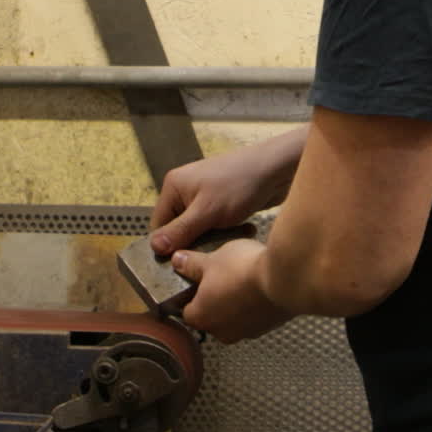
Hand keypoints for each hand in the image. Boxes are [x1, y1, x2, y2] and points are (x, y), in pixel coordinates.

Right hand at [150, 128, 307, 255]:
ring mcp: (203, 195)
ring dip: (209, 239)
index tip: (180, 261)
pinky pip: (212, 224)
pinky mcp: (220, 202)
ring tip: (223, 243)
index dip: (168, 245)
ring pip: (197, 228)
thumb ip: (180, 231)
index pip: (159, 224)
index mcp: (173, 186)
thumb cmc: (239, 185)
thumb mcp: (206, 212)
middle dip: (191, 242)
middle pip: (177, 227)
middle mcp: (184, 189)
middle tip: (205, 254)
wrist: (276, 169)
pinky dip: (221, 232)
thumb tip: (154, 247)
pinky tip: (234, 234)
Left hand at [171, 239, 293, 343]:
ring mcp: (247, 332)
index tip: (195, 280)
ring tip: (243, 278)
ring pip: (234, 317)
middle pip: (211, 315)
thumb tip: (178, 261)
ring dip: (236, 302)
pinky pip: (255, 316)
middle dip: (214, 298)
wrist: (286, 278)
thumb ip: (191, 264)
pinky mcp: (268, 327)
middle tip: (220, 276)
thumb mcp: (212, 259)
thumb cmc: (243, 270)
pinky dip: (255, 303)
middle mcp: (222, 332)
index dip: (190, 293)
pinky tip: (260, 284)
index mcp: (200, 317)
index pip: (186, 310)